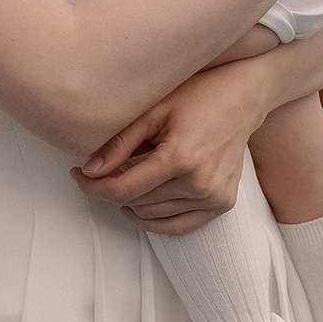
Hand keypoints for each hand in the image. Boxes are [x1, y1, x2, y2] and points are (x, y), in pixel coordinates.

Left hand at [74, 59, 267, 231]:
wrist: (244, 97)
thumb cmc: (199, 95)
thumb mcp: (153, 111)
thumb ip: (119, 144)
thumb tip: (90, 171)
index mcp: (181, 158)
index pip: (123, 190)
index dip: (93, 187)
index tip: (78, 175)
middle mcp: (200, 183)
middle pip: (136, 204)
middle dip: (111, 190)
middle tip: (102, 170)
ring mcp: (214, 198)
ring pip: (153, 217)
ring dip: (133, 202)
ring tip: (130, 176)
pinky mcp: (222, 204)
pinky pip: (177, 227)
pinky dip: (155, 219)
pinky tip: (144, 202)